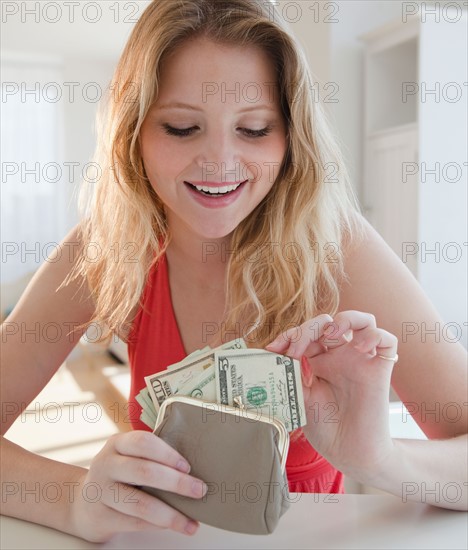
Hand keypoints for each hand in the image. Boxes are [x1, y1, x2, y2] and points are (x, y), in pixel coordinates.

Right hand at [69, 431, 206, 542]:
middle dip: (177, 482)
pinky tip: (175, 526)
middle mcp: (106, 464)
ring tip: (191, 522)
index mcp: (116, 444)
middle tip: (199, 490)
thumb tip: (193, 469)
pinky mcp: (100, 517)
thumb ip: (151, 457)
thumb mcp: (126, 457)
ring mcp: (101, 492)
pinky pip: (135, 523)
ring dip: (171, 514)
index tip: (188, 466)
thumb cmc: (117, 476)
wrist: (81, 504)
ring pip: (140, 503)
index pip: (143, 442)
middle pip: (144, 471)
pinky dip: (158, 526)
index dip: (167, 453)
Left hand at [266, 311, 398, 482]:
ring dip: (345, 319)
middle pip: (327, 322)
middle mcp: (339, 356)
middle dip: (308, 328)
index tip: (273, 349)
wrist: (348, 452)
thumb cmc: (324, 427)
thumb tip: (279, 352)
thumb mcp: (299, 396)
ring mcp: (359, 360)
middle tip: (296, 351)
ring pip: (361, 320)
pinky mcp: (379, 369)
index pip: (305, 333)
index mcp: (317, 361)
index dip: (288, 335)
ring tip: (332, 333)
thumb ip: (292, 372)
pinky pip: (386, 339)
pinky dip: (374, 335)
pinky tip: (360, 347)